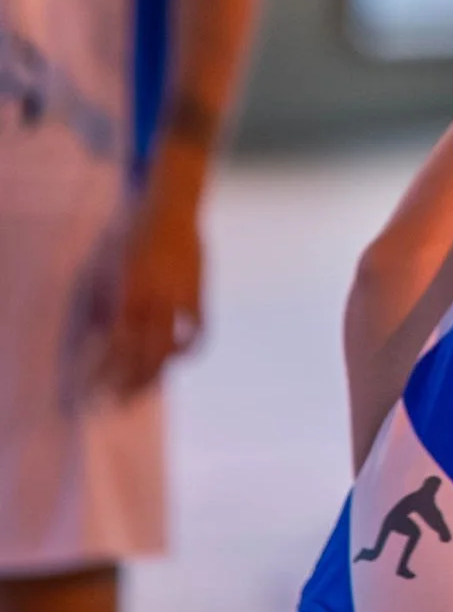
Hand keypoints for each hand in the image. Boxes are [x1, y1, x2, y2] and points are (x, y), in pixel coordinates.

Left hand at [81, 183, 206, 398]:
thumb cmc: (132, 236)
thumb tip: (98, 338)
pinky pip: (198, 333)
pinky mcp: (199, 296)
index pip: (114, 346)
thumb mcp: (106, 266)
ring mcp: (180, 300)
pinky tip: (176, 358)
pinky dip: (189, 350)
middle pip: (143, 356)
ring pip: (170, 350)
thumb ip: (103, 303)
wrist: (171, 210)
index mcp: (128, 293)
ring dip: (156, 375)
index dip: (104, 372)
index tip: (94, 390)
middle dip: (129, 384)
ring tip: (144, 390)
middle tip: (118, 402)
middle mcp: (155, 301)